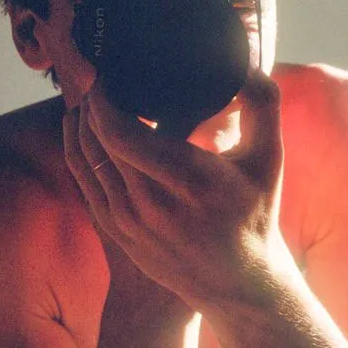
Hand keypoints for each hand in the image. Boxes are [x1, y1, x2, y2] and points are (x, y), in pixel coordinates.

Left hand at [61, 69, 285, 308]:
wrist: (239, 284)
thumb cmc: (255, 212)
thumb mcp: (270, 158)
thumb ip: (263, 104)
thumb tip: (245, 63)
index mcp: (190, 180)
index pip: (122, 135)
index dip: (102, 101)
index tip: (103, 73)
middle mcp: (154, 205)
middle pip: (99, 142)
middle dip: (90, 103)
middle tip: (93, 74)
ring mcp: (131, 223)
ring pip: (86, 160)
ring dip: (81, 123)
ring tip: (87, 96)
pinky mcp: (118, 234)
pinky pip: (84, 183)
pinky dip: (77, 150)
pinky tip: (80, 129)